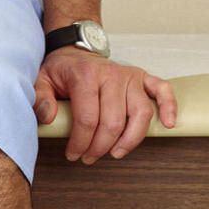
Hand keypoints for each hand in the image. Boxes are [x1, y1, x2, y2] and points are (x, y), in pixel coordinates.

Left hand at [33, 46, 177, 163]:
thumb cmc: (61, 69)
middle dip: (100, 146)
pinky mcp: (142, 76)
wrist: (75, 50)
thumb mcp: (41, 78)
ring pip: (140, 114)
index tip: (74, 154)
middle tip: (89, 157)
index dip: (81, 142)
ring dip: (130, 140)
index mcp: (85, 75)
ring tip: (115, 153)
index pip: (87, 118)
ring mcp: (129, 75)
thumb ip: (40, 97)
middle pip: (113, 122)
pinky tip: (168, 124)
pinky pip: (162, 90)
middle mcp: (110, 74)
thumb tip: (47, 116)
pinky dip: (168, 107)